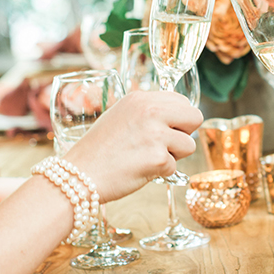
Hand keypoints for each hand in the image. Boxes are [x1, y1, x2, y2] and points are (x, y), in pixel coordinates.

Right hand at [64, 90, 201, 202]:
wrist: (78, 175)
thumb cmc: (98, 149)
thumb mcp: (121, 115)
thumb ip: (147, 112)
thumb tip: (175, 116)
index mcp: (141, 98)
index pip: (183, 101)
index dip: (178, 118)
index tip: (166, 128)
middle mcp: (151, 111)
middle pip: (195, 117)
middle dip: (184, 133)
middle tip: (164, 144)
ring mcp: (156, 134)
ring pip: (189, 145)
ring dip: (174, 155)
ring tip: (147, 157)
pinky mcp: (158, 159)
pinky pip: (175, 167)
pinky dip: (160, 172)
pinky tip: (139, 169)